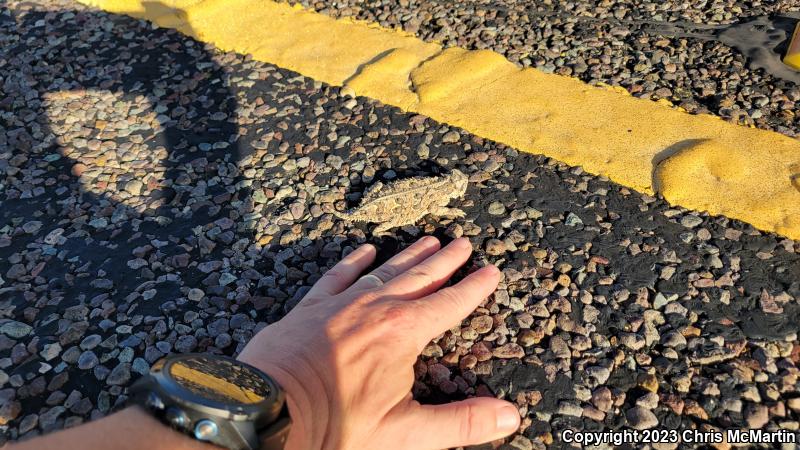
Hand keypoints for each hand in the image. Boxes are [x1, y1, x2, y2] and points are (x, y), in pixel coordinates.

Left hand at [238, 236, 520, 449]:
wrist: (267, 412)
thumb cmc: (335, 426)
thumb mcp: (406, 434)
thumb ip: (460, 423)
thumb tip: (509, 416)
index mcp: (403, 333)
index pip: (450, 304)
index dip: (474, 288)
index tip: (491, 271)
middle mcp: (375, 308)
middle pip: (420, 277)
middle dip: (445, 261)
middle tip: (464, 243)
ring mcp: (341, 304)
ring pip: (384, 271)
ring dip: (408, 256)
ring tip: (429, 239)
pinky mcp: (310, 307)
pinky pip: (337, 275)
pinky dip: (353, 261)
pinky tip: (365, 251)